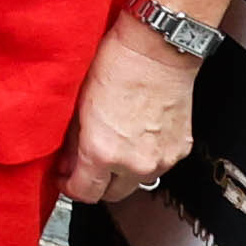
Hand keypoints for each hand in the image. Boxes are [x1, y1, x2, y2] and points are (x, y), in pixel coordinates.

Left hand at [62, 22, 198, 204]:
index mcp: (102, 152)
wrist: (157, 51)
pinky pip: (158, 165)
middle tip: (85, 164)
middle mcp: (134, 163)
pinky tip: (136, 136)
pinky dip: (145, 158)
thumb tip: (67, 161)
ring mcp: (161, 159)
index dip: (69, 187)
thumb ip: (71, 142)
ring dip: (122, 173)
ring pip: (136, 182)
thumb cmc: (116, 66)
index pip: (83, 193)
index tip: (65, 178)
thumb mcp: (78, 104)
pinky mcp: (179, 150)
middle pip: (110, 195)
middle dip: (95, 183)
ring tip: (113, 147)